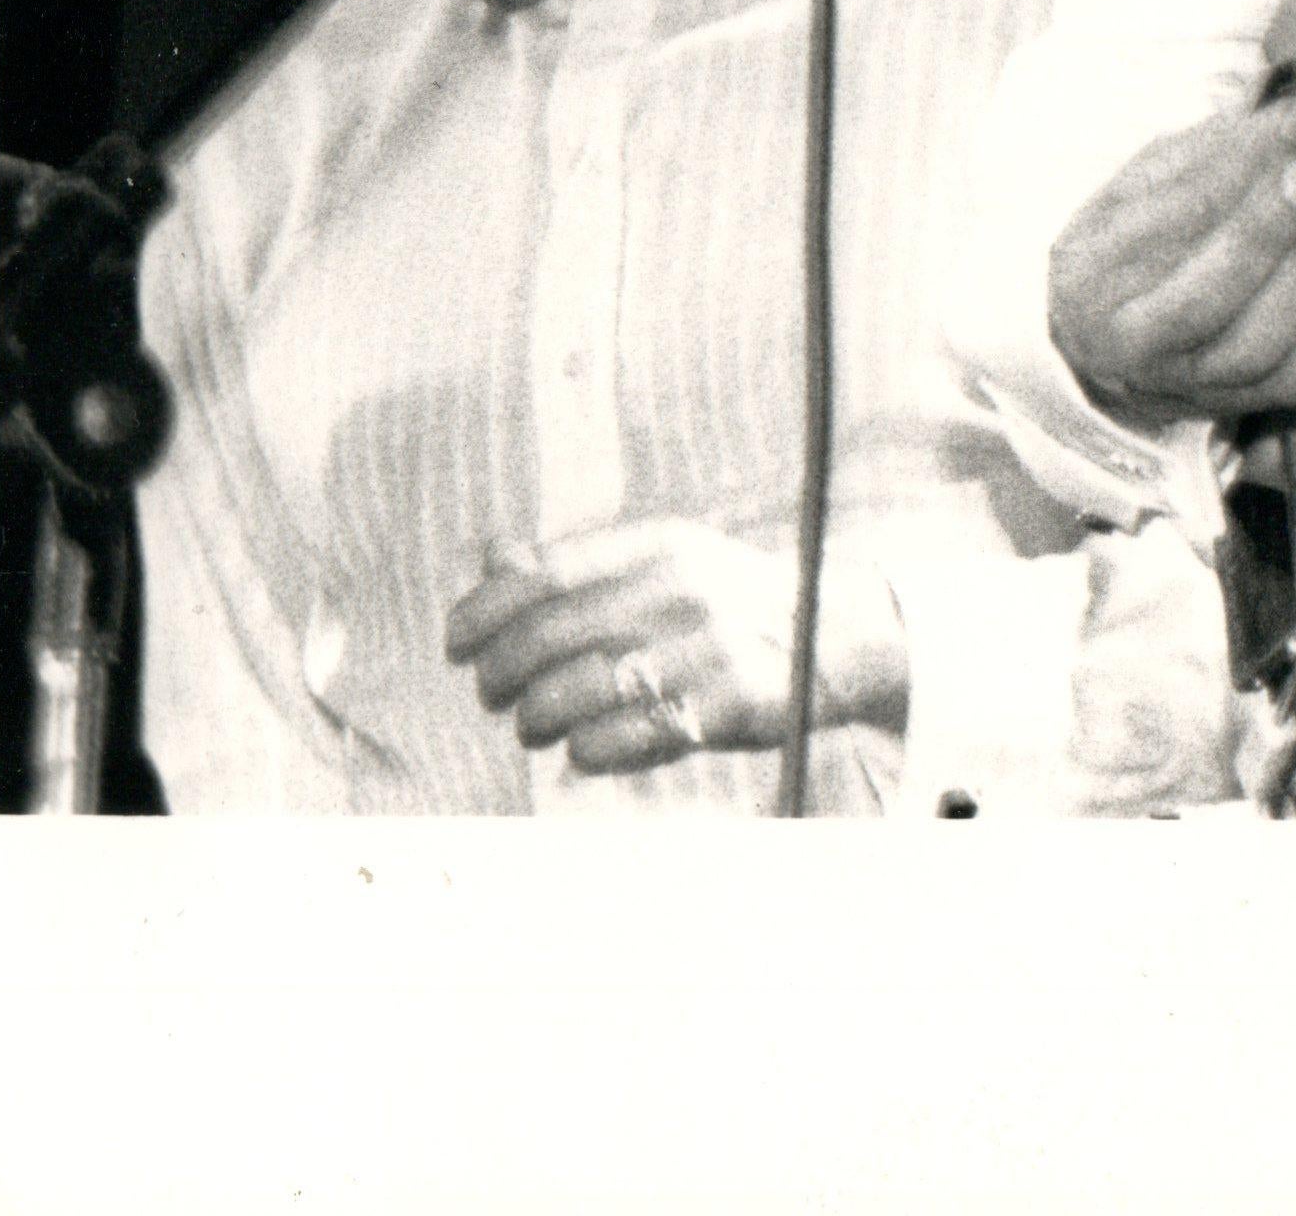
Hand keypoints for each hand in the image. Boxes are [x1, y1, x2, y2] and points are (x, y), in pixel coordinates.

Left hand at [448, 515, 897, 772]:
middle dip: (498, 676)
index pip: (543, 574)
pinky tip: (587, 745)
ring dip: (533, 721)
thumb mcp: (664, 564)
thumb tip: (492, 557)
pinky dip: (581, 751)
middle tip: (494, 694)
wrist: (838, 637)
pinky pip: (611, 742)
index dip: (482, 612)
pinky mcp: (722, 707)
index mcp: (663, 545)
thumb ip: (578, 565)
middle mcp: (683, 589)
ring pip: (567, 697)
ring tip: (537, 725)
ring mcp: (707, 648)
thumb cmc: (726, 603)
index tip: (457, 643)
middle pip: (543, 640)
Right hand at [1046, 47, 1295, 426]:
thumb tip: (1286, 118)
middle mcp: (1129, 343)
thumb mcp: (1139, 187)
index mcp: (1091, 274)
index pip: (1181, 211)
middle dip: (1274, 222)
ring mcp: (1180, 384)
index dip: (1250, 157)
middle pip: (1215, 292)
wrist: (1094, 342)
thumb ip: (1208, 151)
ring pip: (1259, 342)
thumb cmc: (1126, 251)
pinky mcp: (1229, 407)